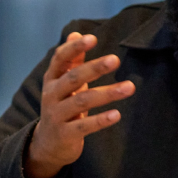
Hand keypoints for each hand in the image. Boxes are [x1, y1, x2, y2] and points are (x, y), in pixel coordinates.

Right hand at [24, 32, 135, 177]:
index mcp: (52, 79)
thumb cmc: (61, 107)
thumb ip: (71, 60)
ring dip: (107, 94)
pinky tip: (117, 114)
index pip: (60, 59)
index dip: (74, 48)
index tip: (92, 38)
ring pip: (82, 102)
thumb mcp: (63, 83)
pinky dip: (100, 120)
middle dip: (94, 68)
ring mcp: (57, 115)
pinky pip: (84, 126)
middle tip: (116, 59)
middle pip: (73, 78)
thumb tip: (76, 33)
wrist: (47, 144)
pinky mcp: (65, 134)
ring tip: (130, 87)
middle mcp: (51, 95)